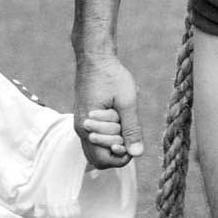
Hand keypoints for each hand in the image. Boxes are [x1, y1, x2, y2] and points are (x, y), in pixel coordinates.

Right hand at [75, 52, 141, 167]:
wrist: (95, 58)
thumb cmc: (111, 76)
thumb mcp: (127, 101)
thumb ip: (131, 129)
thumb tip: (136, 153)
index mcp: (87, 127)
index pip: (104, 160)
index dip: (121, 155)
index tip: (130, 138)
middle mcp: (81, 129)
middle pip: (100, 159)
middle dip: (117, 147)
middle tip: (123, 124)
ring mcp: (81, 125)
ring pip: (98, 149)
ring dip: (112, 140)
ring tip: (119, 119)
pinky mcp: (85, 120)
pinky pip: (97, 138)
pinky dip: (109, 133)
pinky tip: (116, 116)